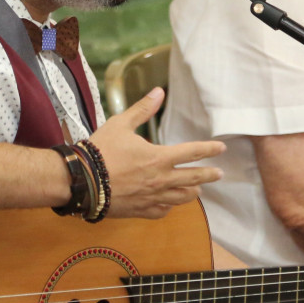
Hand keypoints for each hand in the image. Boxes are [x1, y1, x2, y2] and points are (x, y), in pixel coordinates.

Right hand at [90, 87, 224, 218]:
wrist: (82, 181)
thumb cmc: (101, 150)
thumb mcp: (121, 124)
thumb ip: (143, 109)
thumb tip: (159, 92)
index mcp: (159, 157)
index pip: (192, 152)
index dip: (209, 149)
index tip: (221, 148)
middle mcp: (160, 179)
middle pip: (194, 178)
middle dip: (209, 175)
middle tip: (219, 174)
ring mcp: (151, 197)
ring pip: (181, 198)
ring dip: (192, 192)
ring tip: (198, 190)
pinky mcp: (140, 210)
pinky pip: (162, 211)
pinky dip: (169, 207)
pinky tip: (169, 205)